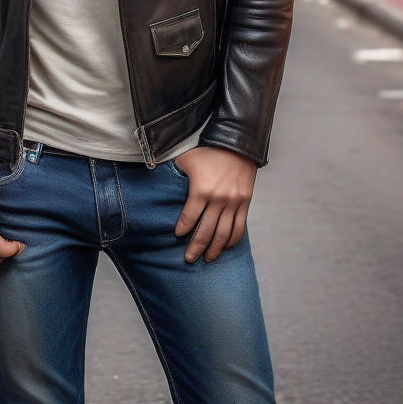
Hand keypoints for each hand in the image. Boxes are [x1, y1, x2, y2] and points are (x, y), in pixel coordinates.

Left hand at [172, 146, 256, 263]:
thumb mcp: (186, 159)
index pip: (189, 218)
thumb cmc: (208, 152)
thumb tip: (158, 181)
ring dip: (214, 249)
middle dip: (196, 247)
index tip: (178, 235)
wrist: (236, 145)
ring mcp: (233, 203)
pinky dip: (231, 240)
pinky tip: (224, 247)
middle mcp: (218, 199)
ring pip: (223, 234)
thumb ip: (174, 173)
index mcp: (201, 190)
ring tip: (207, 259)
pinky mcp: (244, 204)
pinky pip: (238, 228)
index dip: (182, 229)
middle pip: (206, 231)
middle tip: (189, 259)